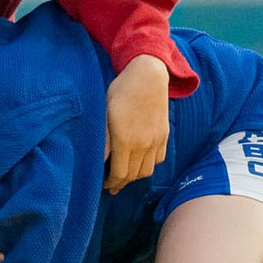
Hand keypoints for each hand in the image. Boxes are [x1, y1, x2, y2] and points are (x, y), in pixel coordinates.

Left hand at [105, 54, 173, 191]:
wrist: (148, 77)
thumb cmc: (121, 92)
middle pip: (133, 176)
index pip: (119, 174)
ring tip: (125, 174)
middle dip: (121, 182)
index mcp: (124, 140)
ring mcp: (156, 141)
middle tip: (112, 184)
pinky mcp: (164, 136)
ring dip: (135, 176)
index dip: (111, 183)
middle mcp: (142, 144)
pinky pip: (158, 159)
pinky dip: (149, 165)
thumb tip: (98, 161)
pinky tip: (140, 161)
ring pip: (147, 171)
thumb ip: (102, 140)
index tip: (103, 185)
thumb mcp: (104, 113)